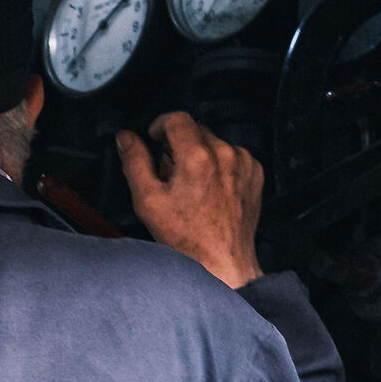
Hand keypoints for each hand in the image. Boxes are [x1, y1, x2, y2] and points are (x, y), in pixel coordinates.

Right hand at [117, 112, 264, 288]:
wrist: (222, 262)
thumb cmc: (186, 238)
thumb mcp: (148, 200)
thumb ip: (135, 162)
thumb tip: (126, 138)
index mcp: (198, 158)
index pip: (177, 118)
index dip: (161, 125)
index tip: (155, 138)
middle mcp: (225, 155)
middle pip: (195, 130)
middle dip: (179, 144)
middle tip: (170, 174)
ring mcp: (244, 164)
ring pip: (214, 143)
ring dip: (200, 155)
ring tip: (192, 187)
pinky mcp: (255, 173)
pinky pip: (232, 155)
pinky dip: (220, 165)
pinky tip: (211, 191)